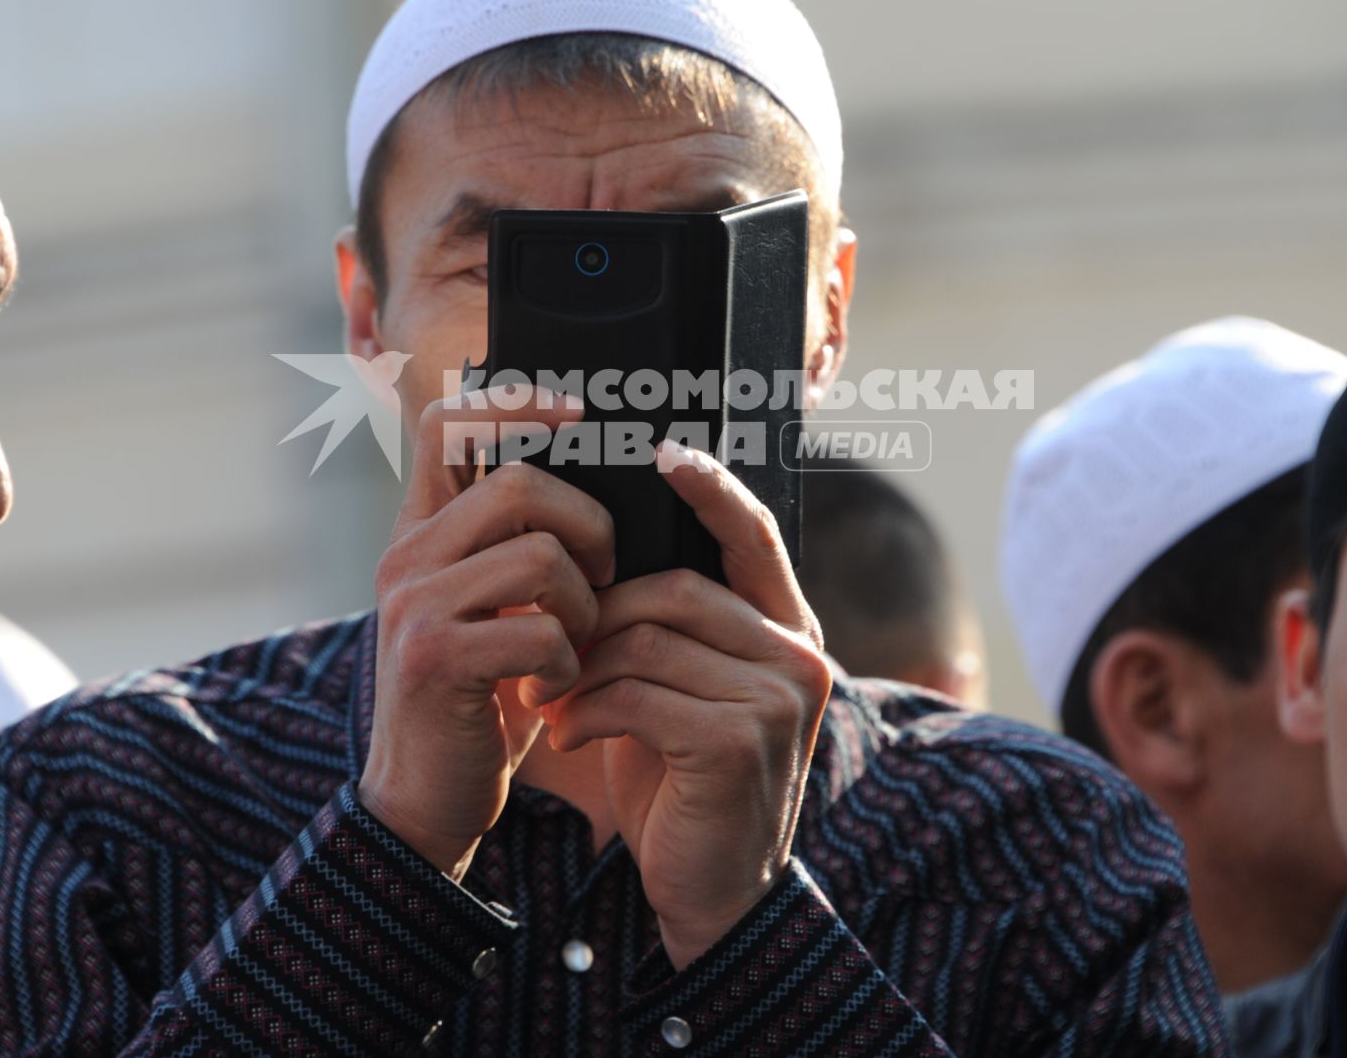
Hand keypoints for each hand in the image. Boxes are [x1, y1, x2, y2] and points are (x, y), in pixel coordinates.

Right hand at [359, 387, 614, 878]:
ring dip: (584, 605)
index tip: (578, 411)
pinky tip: (554, 689)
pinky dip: (567, 661)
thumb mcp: (493, 609)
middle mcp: (405, 556)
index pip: (447, 421)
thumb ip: (518, 547)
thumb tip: (596, 477)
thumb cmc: (479, 701)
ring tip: (577, 645)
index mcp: (420, 532)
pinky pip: (538, 628)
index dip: (515, 400)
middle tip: (603, 578)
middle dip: (589, 526)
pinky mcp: (433, 658)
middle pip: (519, 482)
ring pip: (539, 554)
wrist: (423, 801)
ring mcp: (413, 605)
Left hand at [542, 442, 832, 967]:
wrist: (713, 897)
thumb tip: (606, 560)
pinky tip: (568, 736)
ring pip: (648, 639)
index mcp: (787, 635)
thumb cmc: (684, 786)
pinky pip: (639, 692)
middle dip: (599, 615)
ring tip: (552, 702)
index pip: (755, 537)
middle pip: (677, 588)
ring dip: (582, 669)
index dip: (713, 489)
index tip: (665, 450)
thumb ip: (670, 631)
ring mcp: (776, 699)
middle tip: (549, 653)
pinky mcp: (738, 742)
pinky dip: (588, 710)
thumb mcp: (681, 694)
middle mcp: (797, 657)